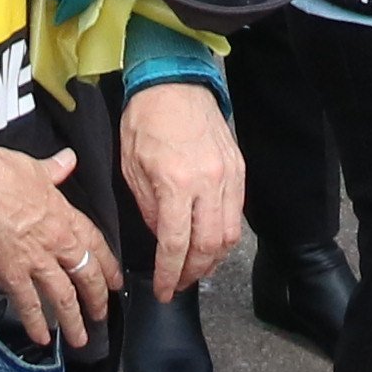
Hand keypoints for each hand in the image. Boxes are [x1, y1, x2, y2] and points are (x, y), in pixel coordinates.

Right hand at [0, 135, 118, 350]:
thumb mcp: (33, 167)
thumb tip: (68, 159)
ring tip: (80, 338)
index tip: (115, 281)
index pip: (96, 244)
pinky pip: (29, 305)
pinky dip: (37, 324)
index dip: (108, 265)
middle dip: (96, 298)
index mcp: (64, 216)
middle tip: (102, 315)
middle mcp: (55, 242)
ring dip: (73, 320)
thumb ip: (55, 169)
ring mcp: (35, 261)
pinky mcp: (11, 275)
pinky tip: (43, 339)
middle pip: (86, 275)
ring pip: (63, 297)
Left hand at [121, 74, 247, 297]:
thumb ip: (148, 208)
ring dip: (213, 259)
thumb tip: (163, 239)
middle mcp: (208, 182)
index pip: (176, 244)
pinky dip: (225, 235)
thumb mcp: (132, 167)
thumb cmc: (146, 120)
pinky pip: (237, 214)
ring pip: (230, 235)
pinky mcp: (239, 169)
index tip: (163, 290)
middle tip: (179, 284)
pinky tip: (210, 242)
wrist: (174, 81)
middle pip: (208, 247)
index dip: (170, 274)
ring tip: (195, 269)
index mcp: (175, 182)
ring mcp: (229, 176)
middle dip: (193, 273)